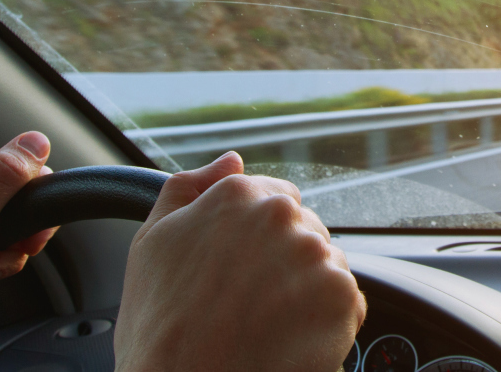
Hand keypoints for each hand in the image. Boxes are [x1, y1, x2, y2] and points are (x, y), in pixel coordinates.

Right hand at [115, 152, 365, 370]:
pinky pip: (348, 305)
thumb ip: (190, 188)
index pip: (279, 199)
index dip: (262, 238)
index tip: (245, 268)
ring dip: (308, 291)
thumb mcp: (153, 241)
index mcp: (241, 196)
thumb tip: (232, 160)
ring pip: (327, 267)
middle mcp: (284, 217)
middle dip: (286, 262)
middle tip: (250, 303)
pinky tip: (288, 339)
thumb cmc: (160, 324)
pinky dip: (327, 323)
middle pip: (305, 232)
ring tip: (266, 324)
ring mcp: (318, 257)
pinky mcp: (344, 300)